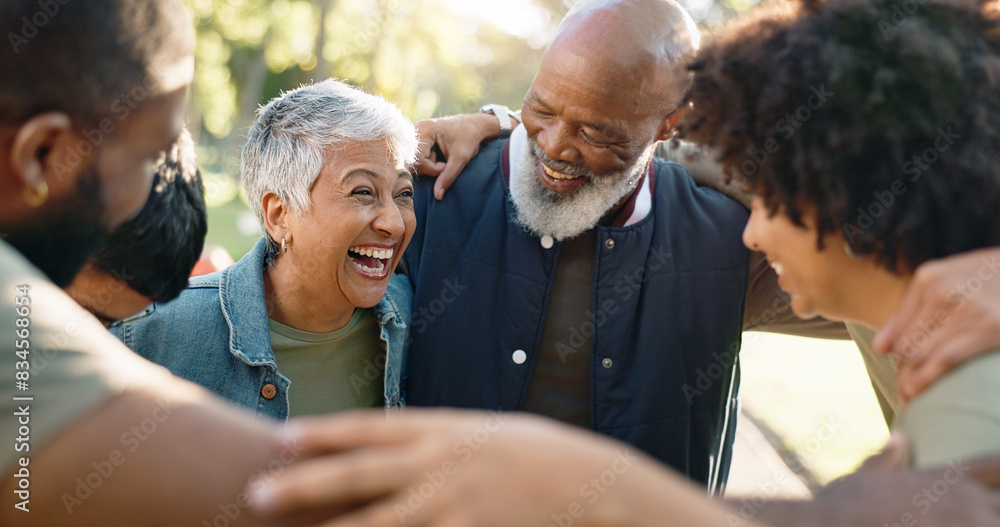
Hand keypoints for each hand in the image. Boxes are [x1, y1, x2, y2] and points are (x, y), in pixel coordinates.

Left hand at [248, 409, 744, 526]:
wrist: (595, 490)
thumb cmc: (543, 458)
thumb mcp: (489, 434)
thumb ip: (441, 440)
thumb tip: (397, 443)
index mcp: (446, 429)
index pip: (372, 427)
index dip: (325, 433)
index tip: (283, 436)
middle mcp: (441, 465)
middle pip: (358, 475)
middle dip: (304, 485)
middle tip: (254, 494)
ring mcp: (452, 507)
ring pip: (376, 523)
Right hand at [414, 114, 501, 199]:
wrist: (473, 126)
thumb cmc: (468, 138)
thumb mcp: (461, 159)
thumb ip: (448, 176)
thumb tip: (437, 196)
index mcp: (425, 129)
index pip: (418, 159)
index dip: (431, 169)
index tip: (445, 167)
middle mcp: (416, 129)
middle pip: (412, 160)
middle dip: (428, 168)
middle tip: (443, 165)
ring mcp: (415, 133)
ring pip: (412, 160)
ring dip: (426, 165)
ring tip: (440, 160)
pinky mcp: (416, 138)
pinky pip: (414, 156)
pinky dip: (425, 162)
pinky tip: (435, 156)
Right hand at [755, 434, 999, 526]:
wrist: (827, 526)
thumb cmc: (843, 506)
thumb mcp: (864, 476)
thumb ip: (887, 458)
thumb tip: (900, 438)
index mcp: (943, 476)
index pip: (998, 463)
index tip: (993, 479)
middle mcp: (961, 499)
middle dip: (996, 507)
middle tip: (976, 512)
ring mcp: (961, 525)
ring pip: (997, 522)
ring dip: (987, 522)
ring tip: (965, 521)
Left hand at [873, 247, 999, 402]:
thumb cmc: (986, 280)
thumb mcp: (947, 281)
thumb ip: (911, 311)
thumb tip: (879, 348)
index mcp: (928, 278)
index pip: (898, 328)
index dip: (895, 353)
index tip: (900, 370)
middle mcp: (941, 291)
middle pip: (906, 343)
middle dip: (903, 369)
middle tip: (904, 389)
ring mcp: (965, 308)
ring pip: (920, 354)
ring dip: (910, 378)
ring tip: (907, 397)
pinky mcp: (989, 327)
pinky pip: (946, 358)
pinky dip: (927, 377)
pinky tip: (917, 389)